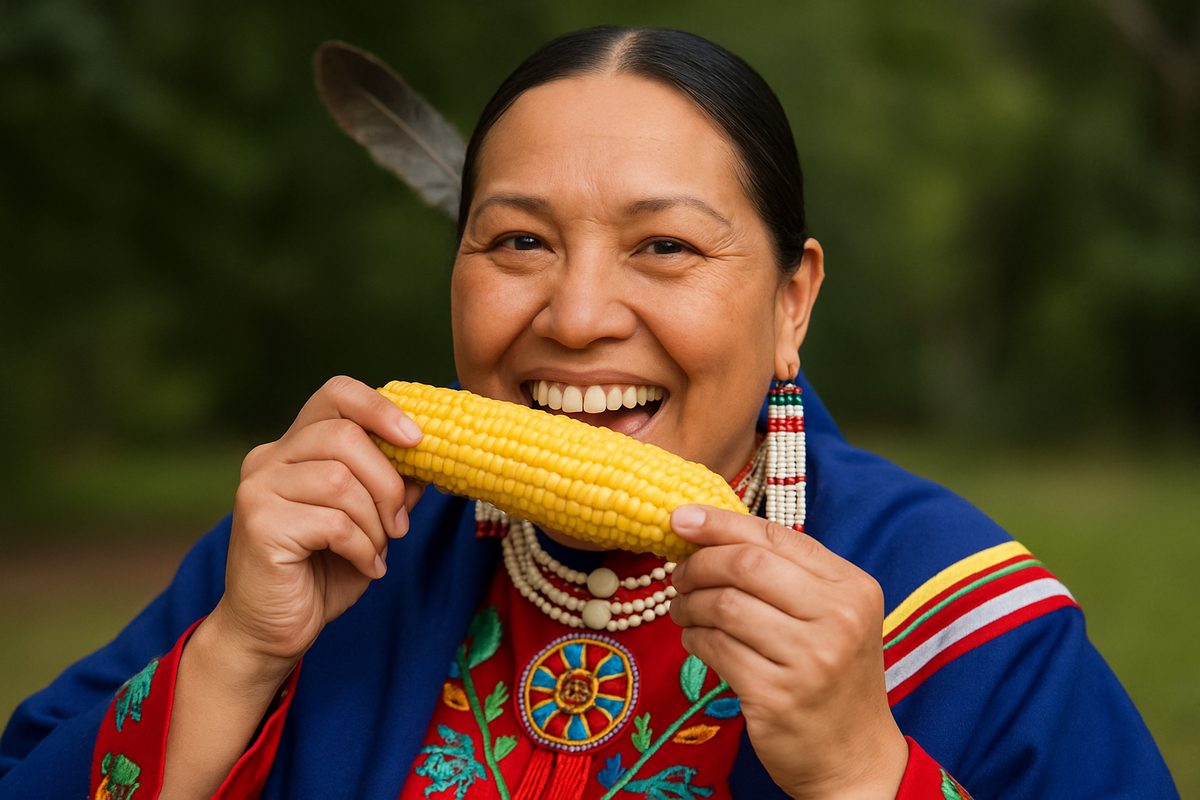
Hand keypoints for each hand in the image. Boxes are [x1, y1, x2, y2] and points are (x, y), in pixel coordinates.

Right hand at [210, 375, 424, 675]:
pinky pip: (332, 522)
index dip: (381, 408)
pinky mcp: (259, 524)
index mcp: (294, 447)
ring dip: (374, 522)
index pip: (336, 394)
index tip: (418, 439)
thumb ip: (392, 486)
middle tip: (399, 524)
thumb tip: (429, 457)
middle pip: (344, 436)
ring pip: (340, 480)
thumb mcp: (369, 522)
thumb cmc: (321, 573)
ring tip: (376, 550)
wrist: (270, 632)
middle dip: (388, 482)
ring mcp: (258, 489)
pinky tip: (366, 567)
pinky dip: (362, 548)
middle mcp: (269, 458)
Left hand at [668, 506, 907, 798]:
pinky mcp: (778, 696)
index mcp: (852, 587)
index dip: (720, 523)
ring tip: (683, 611)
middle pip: (746, 564)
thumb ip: (784, 573)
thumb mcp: (829, 616)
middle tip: (678, 576)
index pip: (776, 537)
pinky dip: (695, 639)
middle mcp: (839, 618)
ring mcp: (811, 660)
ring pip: (725, 605)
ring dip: (690, 604)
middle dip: (699, 564)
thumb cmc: (831, 675)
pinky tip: (696, 640)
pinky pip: (716, 649)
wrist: (854, 758)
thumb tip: (704, 530)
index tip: (680, 519)